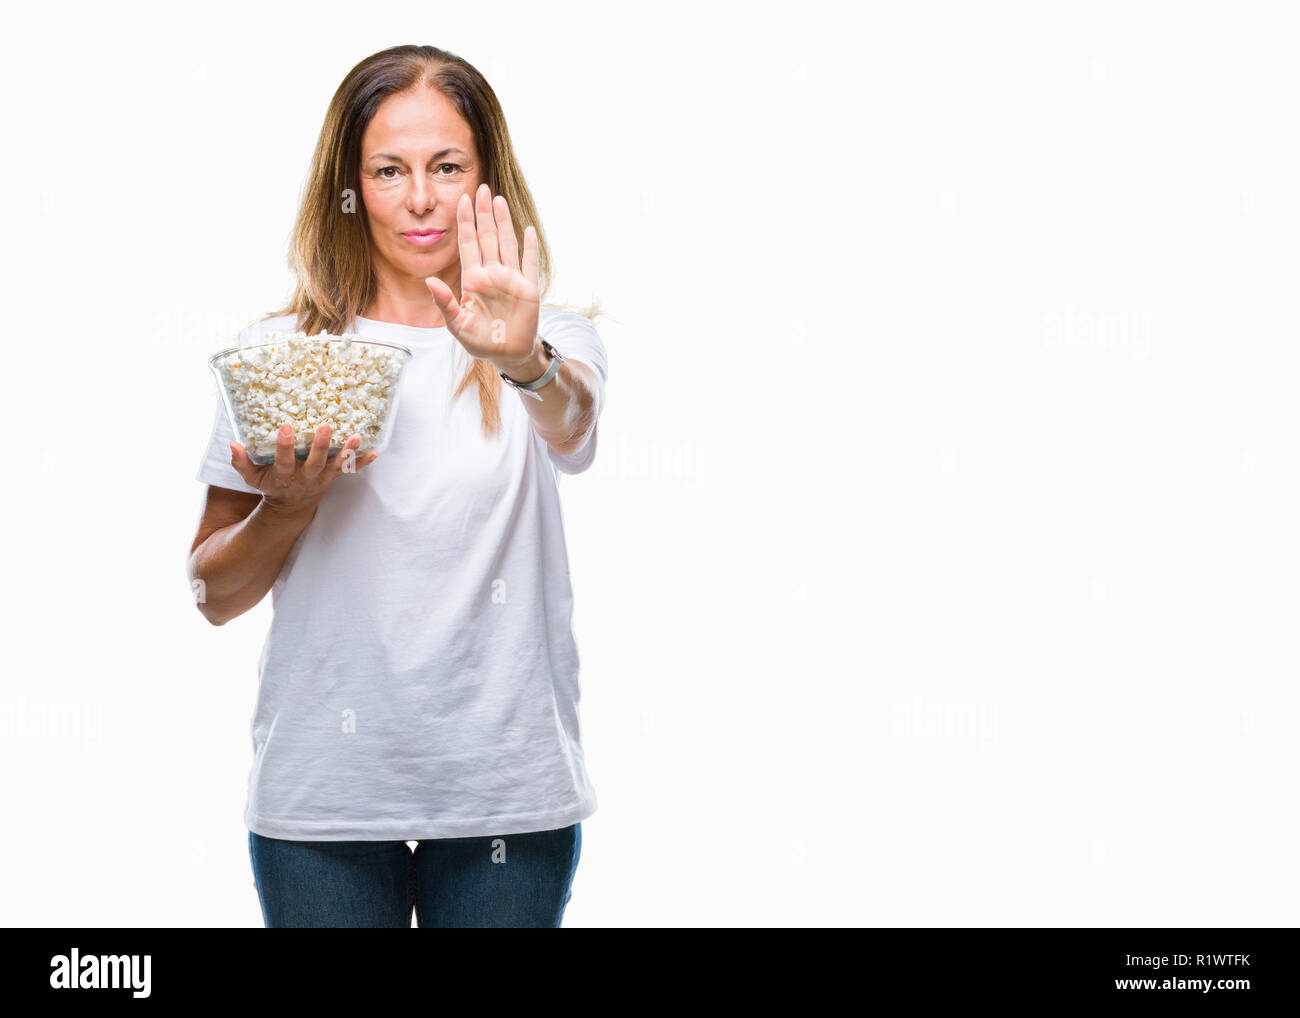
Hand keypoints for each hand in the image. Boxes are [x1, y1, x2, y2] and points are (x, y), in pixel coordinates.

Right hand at [229, 423, 377, 514]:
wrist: (291, 507)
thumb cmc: (271, 485)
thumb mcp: (251, 478)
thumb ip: (241, 462)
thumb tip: (232, 443)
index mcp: (284, 475)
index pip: (284, 461)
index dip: (284, 446)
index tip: (285, 426)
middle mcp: (306, 477)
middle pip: (315, 463)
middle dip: (321, 446)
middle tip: (325, 426)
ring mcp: (322, 478)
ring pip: (337, 466)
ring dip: (348, 453)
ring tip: (357, 438)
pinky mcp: (334, 477)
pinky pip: (351, 470)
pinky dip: (363, 463)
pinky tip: (375, 452)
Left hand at [424, 182, 541, 374]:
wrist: (507, 354)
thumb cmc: (480, 341)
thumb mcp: (457, 325)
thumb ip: (444, 303)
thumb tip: (429, 281)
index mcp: (473, 279)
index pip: (468, 244)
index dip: (465, 222)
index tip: (462, 200)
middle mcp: (492, 274)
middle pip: (487, 237)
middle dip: (483, 214)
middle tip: (481, 189)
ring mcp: (511, 279)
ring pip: (506, 244)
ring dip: (503, 222)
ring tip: (498, 200)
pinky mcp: (528, 289)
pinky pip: (529, 264)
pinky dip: (530, 248)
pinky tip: (528, 230)